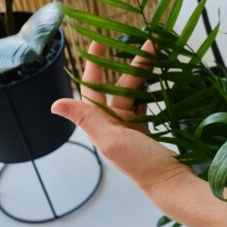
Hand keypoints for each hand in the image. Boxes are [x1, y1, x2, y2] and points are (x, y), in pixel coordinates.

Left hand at [51, 41, 193, 193]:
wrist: (171, 183)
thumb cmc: (142, 165)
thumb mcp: (113, 140)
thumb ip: (87, 119)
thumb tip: (55, 104)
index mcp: (101, 126)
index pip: (92, 89)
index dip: (94, 65)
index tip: (100, 42)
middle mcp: (113, 125)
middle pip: (119, 87)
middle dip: (131, 66)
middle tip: (147, 45)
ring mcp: (131, 128)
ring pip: (134, 93)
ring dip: (143, 75)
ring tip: (156, 56)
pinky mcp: (147, 131)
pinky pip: (146, 104)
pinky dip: (151, 90)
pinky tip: (158, 80)